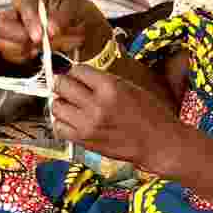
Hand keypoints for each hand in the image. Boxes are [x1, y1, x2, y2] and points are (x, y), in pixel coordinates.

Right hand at [0, 0, 112, 64]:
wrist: (87, 30)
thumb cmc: (79, 13)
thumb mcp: (77, 10)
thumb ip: (63, 18)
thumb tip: (50, 30)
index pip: (23, 4)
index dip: (29, 20)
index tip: (39, 36)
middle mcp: (19, 10)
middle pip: (1, 24)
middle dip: (17, 37)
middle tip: (36, 44)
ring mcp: (16, 28)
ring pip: (0, 41)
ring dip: (20, 49)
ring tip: (41, 49)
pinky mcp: (18, 45)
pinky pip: (10, 54)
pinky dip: (23, 57)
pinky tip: (38, 54)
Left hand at [50, 65, 188, 170]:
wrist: (157, 143)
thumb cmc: (149, 114)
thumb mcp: (129, 87)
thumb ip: (103, 81)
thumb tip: (81, 76)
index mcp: (110, 87)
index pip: (77, 70)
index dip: (77, 71)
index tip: (78, 75)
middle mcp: (96, 105)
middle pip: (61, 85)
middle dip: (63, 83)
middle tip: (68, 86)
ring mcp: (88, 124)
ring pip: (56, 106)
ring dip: (61, 102)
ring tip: (70, 104)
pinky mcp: (84, 140)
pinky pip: (58, 127)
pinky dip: (62, 122)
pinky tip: (72, 120)